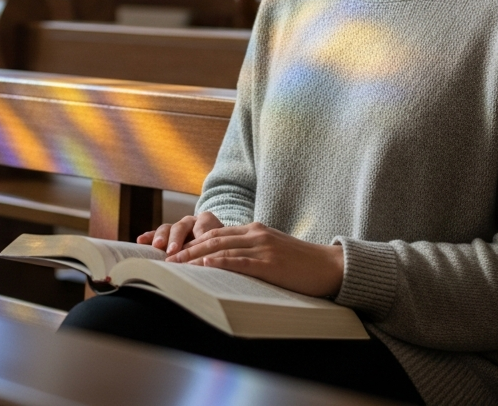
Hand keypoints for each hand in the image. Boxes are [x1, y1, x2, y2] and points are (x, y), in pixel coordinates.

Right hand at [137, 212, 222, 254]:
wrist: (218, 244)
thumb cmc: (220, 248)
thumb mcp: (223, 247)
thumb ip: (218, 251)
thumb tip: (209, 261)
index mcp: (206, 220)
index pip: (200, 227)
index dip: (196, 237)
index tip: (194, 248)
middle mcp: (190, 221)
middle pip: (181, 227)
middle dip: (176, 239)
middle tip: (173, 250)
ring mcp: (177, 227)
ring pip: (167, 229)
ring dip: (162, 237)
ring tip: (157, 246)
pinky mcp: (168, 235)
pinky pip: (157, 234)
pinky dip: (149, 236)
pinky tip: (141, 241)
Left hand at [167, 222, 345, 298]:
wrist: (330, 266)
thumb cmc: (301, 263)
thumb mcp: (272, 250)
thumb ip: (250, 251)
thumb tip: (225, 262)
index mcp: (254, 230)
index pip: (216, 234)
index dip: (193, 242)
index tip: (175, 251)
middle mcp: (255, 234)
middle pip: (213, 239)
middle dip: (187, 249)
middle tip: (167, 259)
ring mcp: (263, 247)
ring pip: (221, 249)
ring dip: (196, 257)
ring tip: (177, 264)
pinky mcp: (271, 263)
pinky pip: (241, 261)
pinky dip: (221, 262)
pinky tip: (207, 264)